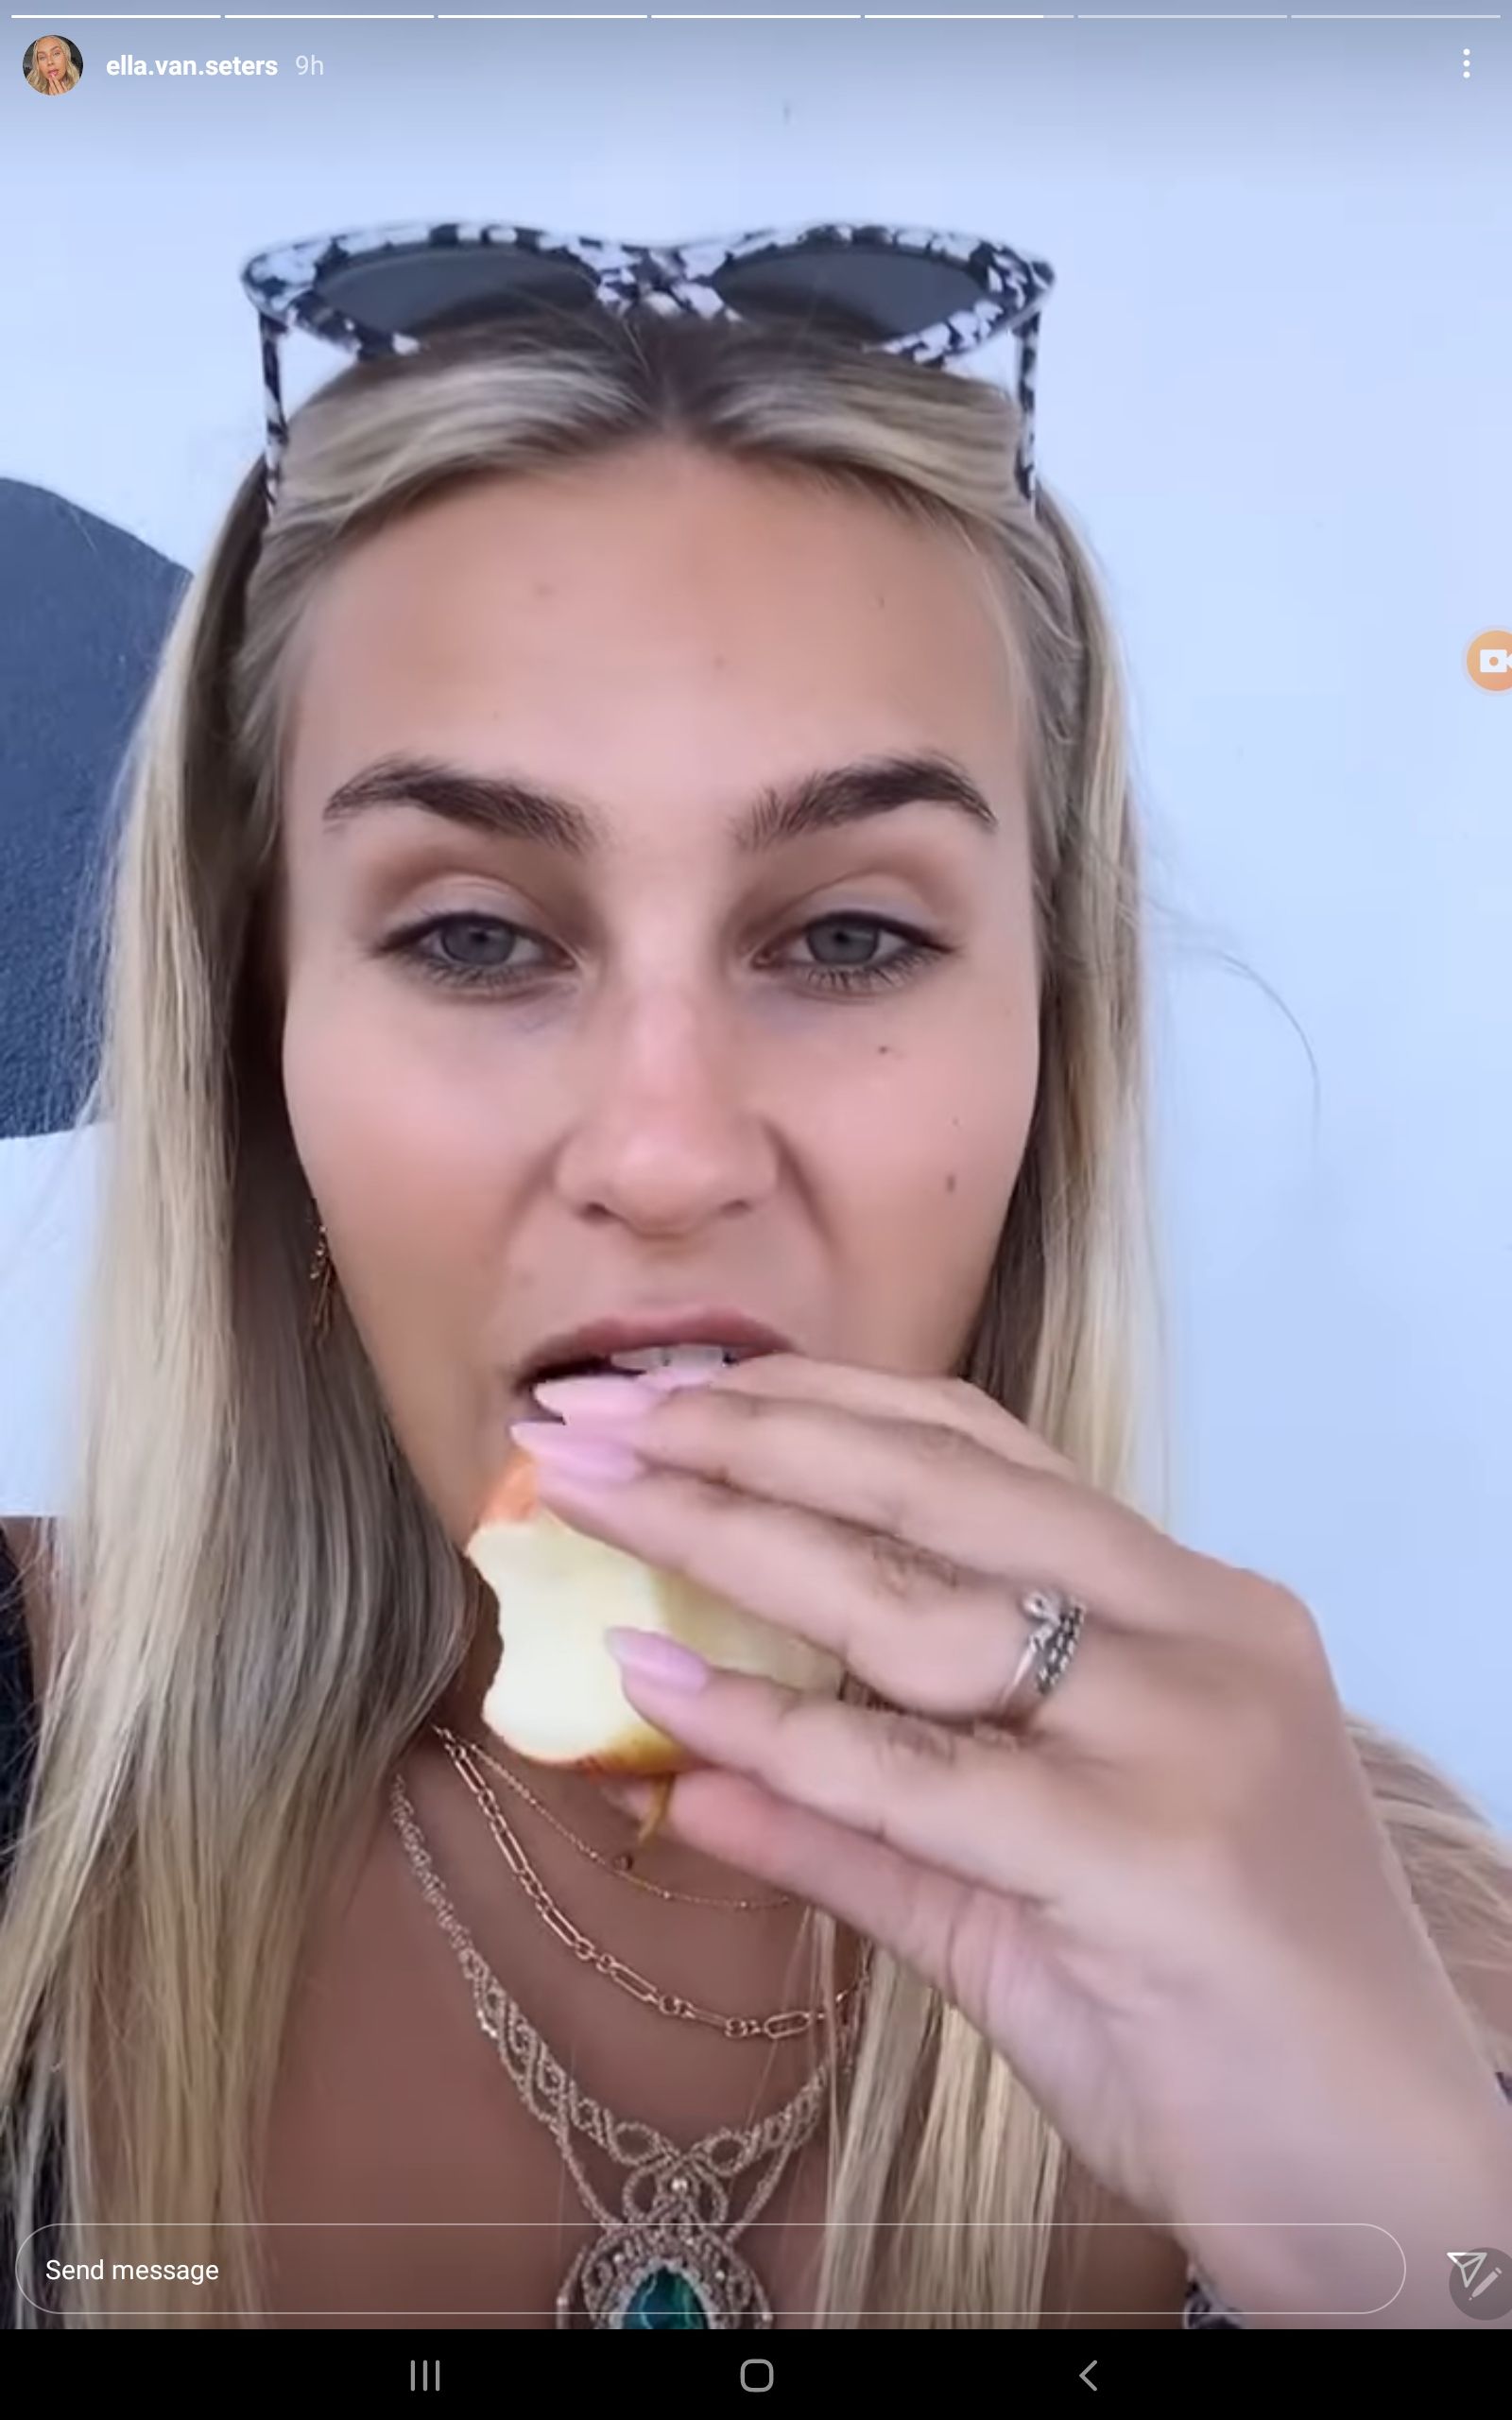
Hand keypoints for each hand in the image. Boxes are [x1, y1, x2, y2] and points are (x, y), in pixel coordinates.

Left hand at [516, 1354, 1511, 2323]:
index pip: (974, 1449)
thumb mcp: (1018, 1896)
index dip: (804, 1405)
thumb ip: (855, 1820)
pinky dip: (776, 1727)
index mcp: (1190, 1607)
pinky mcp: (1156, 1854)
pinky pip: (922, 1776)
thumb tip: (676, 1767)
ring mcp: (1186, 1733)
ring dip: (727, 1541)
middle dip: (740, 1437)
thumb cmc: (1219, 2026)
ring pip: (918, 1604)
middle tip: (582, 1419)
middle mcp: (1201, 1634)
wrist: (1395, 2177)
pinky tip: (657, 1688)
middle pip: (936, 1486)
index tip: (658, 1391)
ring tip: (589, 1504)